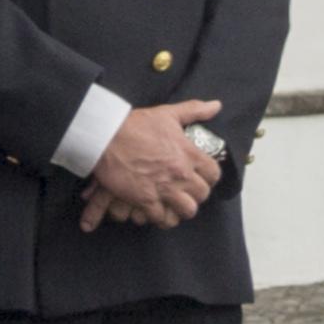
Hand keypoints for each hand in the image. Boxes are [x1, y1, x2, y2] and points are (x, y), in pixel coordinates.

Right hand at [79, 99, 225, 230]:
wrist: (106, 136)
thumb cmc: (136, 124)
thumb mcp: (168, 113)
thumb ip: (194, 110)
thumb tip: (216, 105)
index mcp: (189, 154)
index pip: (214, 174)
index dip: (209, 178)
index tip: (201, 177)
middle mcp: (181, 173)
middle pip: (202, 194)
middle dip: (196, 195)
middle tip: (186, 192)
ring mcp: (164, 188)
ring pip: (186, 210)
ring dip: (181, 209)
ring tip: (174, 205)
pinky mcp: (145, 199)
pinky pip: (161, 218)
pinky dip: (161, 217)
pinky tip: (157, 212)